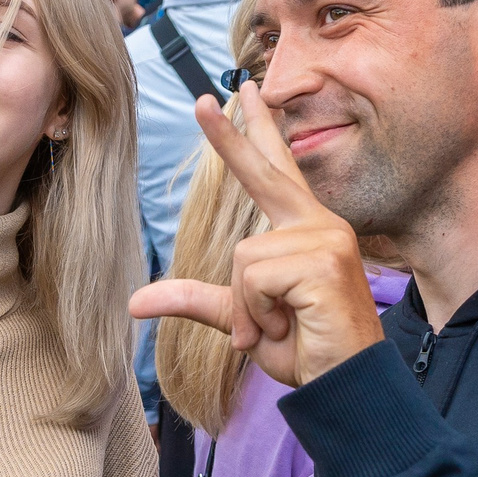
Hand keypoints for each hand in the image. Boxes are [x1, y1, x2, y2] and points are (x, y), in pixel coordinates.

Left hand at [128, 82, 383, 387]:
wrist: (343, 386)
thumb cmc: (302, 348)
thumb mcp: (240, 319)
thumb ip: (196, 300)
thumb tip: (134, 302)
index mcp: (304, 230)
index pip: (274, 169)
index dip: (255, 132)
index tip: (245, 90)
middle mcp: (319, 225)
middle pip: (263, 172)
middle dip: (230, 137)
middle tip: (200, 99)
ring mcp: (324, 240)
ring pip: (243, 258)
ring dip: (248, 306)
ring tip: (278, 325)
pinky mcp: (322, 262)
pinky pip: (255, 279)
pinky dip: (258, 313)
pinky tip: (290, 324)